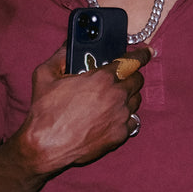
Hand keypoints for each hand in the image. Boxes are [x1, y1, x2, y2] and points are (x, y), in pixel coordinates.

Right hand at [20, 45, 151, 173]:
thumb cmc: (45, 112)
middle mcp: (116, 95)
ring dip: (129, 96)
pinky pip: (132, 122)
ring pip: (136, 100)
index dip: (141, 54)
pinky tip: (113, 117)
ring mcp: (121, 116)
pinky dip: (125, 117)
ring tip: (114, 99)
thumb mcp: (44, 75)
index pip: (131, 61)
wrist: (46, 146)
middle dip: (131, 76)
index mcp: (102, 78)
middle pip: (137, 80)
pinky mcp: (120, 135)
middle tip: (122, 78)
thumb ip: (59, 56)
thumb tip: (68, 45)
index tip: (148, 52)